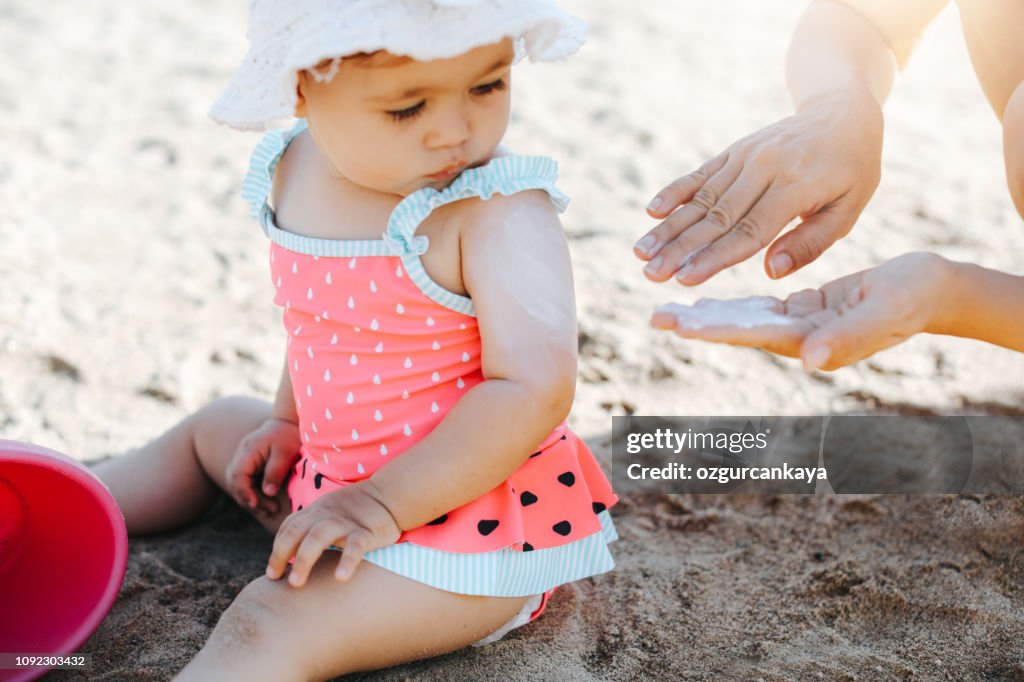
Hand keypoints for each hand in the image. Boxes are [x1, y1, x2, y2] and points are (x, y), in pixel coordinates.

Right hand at [225, 418, 300, 516]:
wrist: (287, 424)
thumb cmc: (287, 436)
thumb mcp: (285, 452)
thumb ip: (276, 471)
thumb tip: (268, 493)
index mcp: (248, 451)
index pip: (237, 474)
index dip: (244, 491)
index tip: (255, 504)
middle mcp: (240, 457)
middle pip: (235, 483)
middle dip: (250, 500)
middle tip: (270, 510)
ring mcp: (243, 462)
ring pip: (239, 486)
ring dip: (252, 500)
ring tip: (271, 510)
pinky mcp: (248, 467)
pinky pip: (246, 484)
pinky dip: (254, 495)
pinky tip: (268, 504)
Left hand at [265, 480, 400, 586]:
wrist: (391, 494)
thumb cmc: (357, 508)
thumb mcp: (329, 511)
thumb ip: (311, 526)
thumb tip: (291, 554)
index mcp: (316, 511)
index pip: (289, 527)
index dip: (277, 549)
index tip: (272, 573)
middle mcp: (326, 515)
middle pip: (296, 532)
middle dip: (281, 554)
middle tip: (275, 578)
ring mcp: (345, 523)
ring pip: (318, 537)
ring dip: (304, 559)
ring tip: (297, 583)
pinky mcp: (366, 532)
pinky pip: (355, 547)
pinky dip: (347, 561)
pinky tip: (340, 577)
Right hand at [635, 92, 882, 283]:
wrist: (842, 110)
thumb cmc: (850, 170)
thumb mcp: (849, 209)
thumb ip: (811, 243)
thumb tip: (769, 271)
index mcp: (798, 186)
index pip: (750, 230)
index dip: (715, 257)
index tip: (685, 280)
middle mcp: (766, 168)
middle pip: (716, 217)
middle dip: (680, 248)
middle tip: (651, 274)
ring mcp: (746, 156)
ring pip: (701, 198)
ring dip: (668, 227)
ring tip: (641, 252)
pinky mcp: (734, 150)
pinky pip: (700, 174)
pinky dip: (674, 192)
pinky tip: (650, 211)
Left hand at [651, 252, 953, 370]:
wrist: (931, 291)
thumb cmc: (912, 300)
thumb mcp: (883, 314)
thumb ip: (850, 337)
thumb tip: (812, 359)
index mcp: (811, 341)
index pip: (752, 335)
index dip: (715, 329)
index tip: (680, 326)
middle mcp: (798, 339)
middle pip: (737, 331)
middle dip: (696, 325)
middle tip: (656, 317)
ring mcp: (799, 326)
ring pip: (742, 320)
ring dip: (707, 315)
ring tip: (670, 310)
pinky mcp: (803, 309)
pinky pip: (758, 307)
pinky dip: (731, 302)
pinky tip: (706, 298)